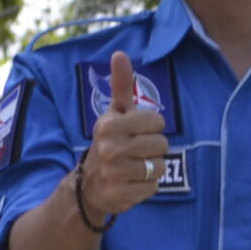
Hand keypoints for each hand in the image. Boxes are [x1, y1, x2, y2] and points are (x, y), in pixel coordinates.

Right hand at [80, 52, 170, 220]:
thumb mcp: (114, 114)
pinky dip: (147, 187)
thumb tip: (120, 54)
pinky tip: (132, 183)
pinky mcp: (121, 195)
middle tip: (136, 151)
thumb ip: (120, 85)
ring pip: (159, 166)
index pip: (157, 120)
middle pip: (162, 144)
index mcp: (109, 125)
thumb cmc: (110, 142)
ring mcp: (114, 174)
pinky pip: (153, 187)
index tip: (136, 132)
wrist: (89, 185)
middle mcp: (110, 148)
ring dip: (152, 168)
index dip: (151, 127)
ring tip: (134, 167)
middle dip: (153, 149)